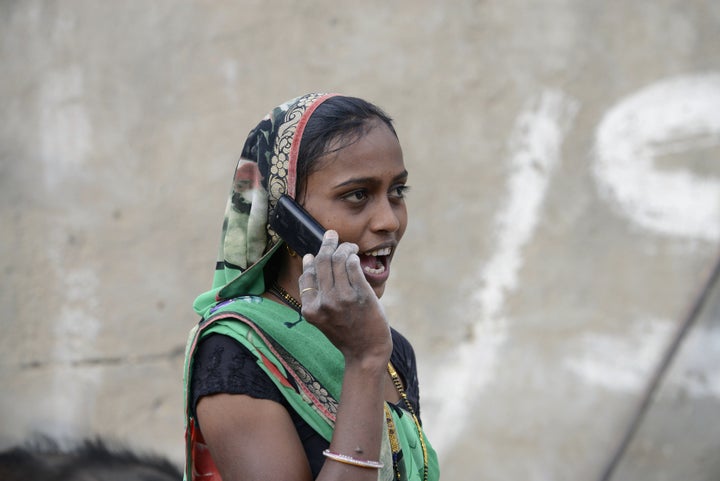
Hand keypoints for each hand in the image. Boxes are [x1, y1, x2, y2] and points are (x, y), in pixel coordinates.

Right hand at [298, 231, 391, 364]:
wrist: (366, 352)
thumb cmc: (346, 333)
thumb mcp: (322, 318)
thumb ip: (315, 294)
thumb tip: (310, 259)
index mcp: (310, 310)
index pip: (307, 276)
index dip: (311, 260)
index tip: (314, 252)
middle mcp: (324, 303)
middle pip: (321, 262)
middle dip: (326, 244)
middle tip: (331, 235)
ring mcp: (342, 299)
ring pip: (338, 260)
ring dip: (344, 247)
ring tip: (349, 246)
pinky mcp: (361, 295)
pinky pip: (353, 266)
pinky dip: (353, 256)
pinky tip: (355, 256)